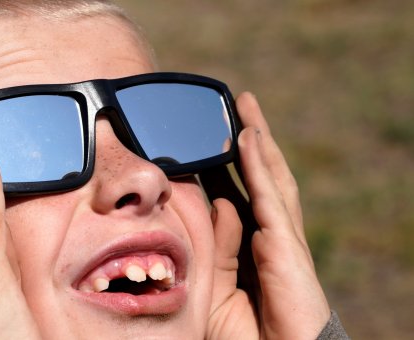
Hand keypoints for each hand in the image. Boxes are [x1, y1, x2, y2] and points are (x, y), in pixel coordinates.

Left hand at [203, 92, 330, 338]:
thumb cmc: (244, 330)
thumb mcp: (214, 283)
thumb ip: (216, 244)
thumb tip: (217, 205)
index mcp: (251, 242)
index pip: (238, 192)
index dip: (227, 163)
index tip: (208, 136)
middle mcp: (269, 232)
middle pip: (261, 176)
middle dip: (250, 140)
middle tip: (236, 105)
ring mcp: (281, 236)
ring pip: (270, 177)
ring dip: (258, 139)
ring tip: (245, 107)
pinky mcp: (285, 245)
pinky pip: (269, 197)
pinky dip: (259, 166)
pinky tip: (248, 138)